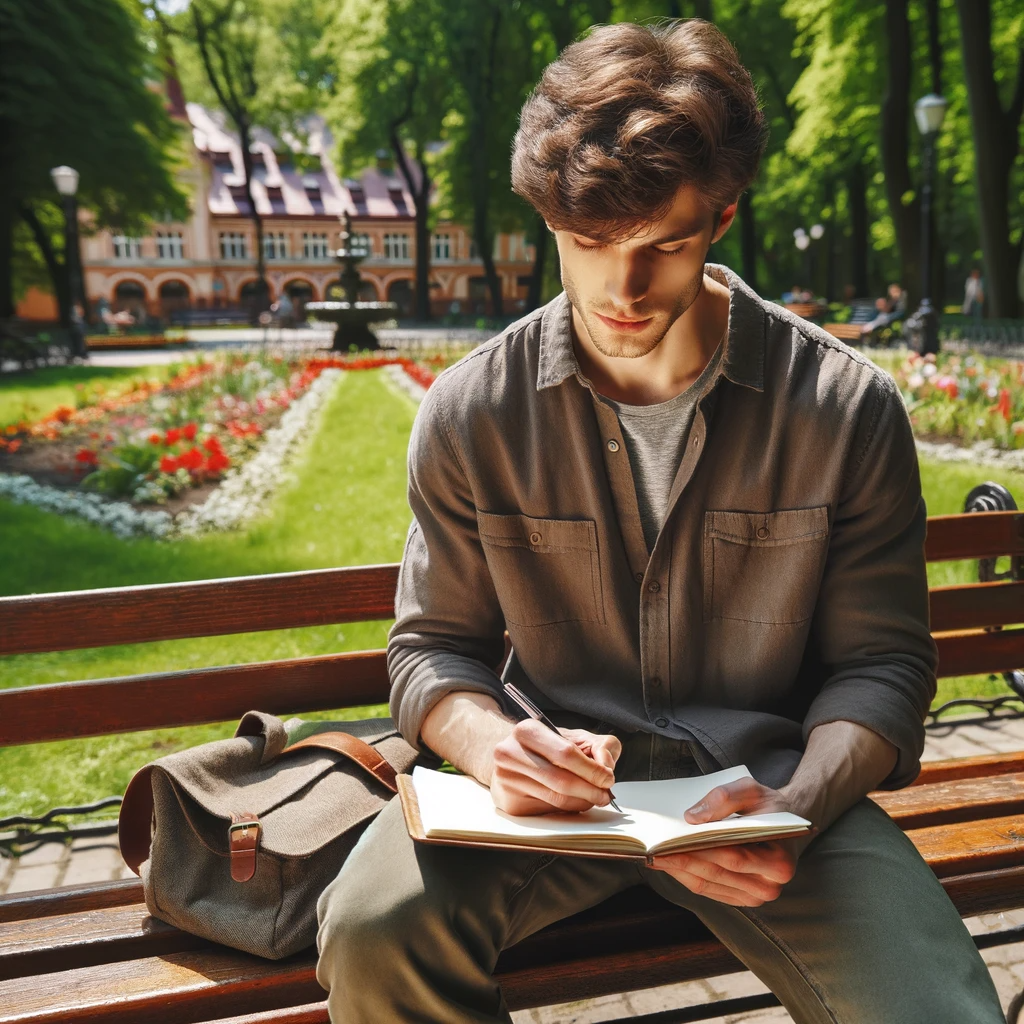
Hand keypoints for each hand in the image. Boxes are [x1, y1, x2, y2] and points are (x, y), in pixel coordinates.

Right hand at [490, 720, 620, 815]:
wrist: (511, 757)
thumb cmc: (547, 747)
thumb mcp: (575, 737)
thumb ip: (600, 746)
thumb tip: (606, 767)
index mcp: (527, 731)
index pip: (565, 754)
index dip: (592, 769)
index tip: (608, 778)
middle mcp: (510, 754)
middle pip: (561, 781)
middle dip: (590, 790)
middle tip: (605, 794)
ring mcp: (507, 780)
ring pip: (556, 800)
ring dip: (582, 802)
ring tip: (593, 797)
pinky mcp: (510, 804)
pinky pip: (549, 812)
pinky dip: (568, 809)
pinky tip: (573, 801)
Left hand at [651, 776, 810, 906]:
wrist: (784, 827)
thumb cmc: (769, 807)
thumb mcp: (752, 790)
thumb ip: (725, 798)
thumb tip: (692, 817)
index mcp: (779, 862)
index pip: (733, 857)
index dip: (698, 850)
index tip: (669, 842)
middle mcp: (769, 886)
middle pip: (716, 873)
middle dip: (681, 860)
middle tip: (652, 849)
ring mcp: (755, 896)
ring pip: (707, 884)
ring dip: (678, 870)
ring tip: (653, 855)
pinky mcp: (740, 898)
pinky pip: (707, 889)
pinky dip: (685, 875)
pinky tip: (668, 862)